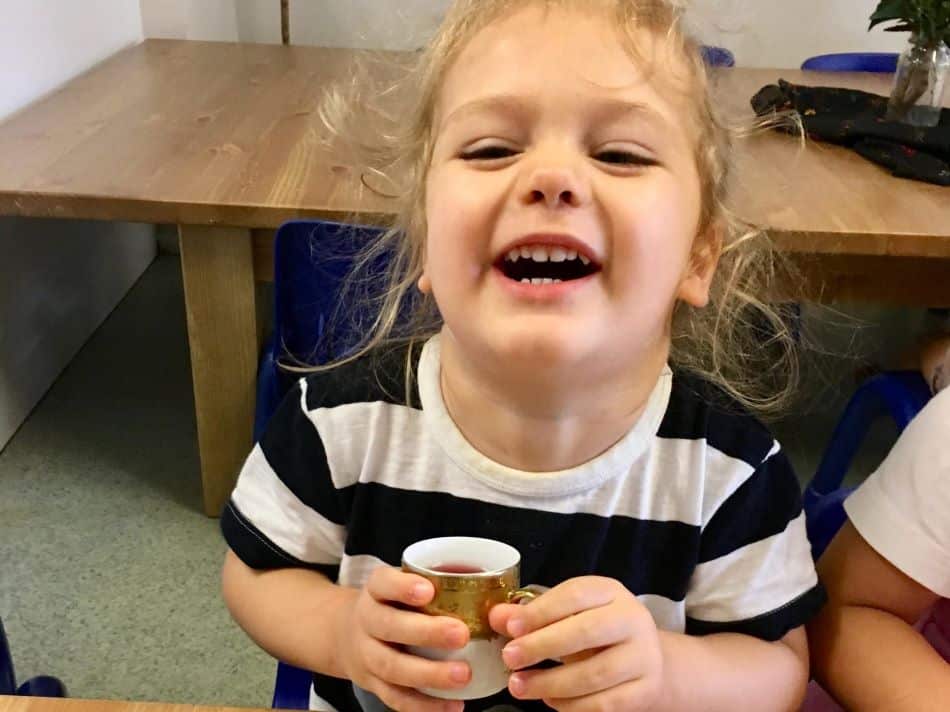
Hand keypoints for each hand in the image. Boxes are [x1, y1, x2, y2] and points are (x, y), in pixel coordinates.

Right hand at [335, 566, 471, 711]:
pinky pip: (397, 698)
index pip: (383, 583)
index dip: (403, 587)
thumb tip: (488, 586)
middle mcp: (366, 621)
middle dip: (426, 632)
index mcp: (375, 591)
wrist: (343, 634)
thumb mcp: (398, 584)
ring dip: (429, 673)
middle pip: (389, 626)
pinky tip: (453, 706)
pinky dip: (425, 706)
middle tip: (461, 634)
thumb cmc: (389, 605)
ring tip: (462, 675)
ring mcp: (367, 655)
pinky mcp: (373, 684)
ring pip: (392, 666)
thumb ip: (434, 583)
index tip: (429, 590)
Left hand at [489, 576, 663, 710]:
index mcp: (610, 592)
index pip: (576, 594)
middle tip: (509, 658)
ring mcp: (644, 657)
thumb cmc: (596, 632)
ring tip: (520, 686)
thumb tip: (496, 617)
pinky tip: (549, 701)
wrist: (644, 659)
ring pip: (595, 674)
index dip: (541, 611)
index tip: (510, 627)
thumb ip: (532, 615)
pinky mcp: (646, 691)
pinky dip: (572, 706)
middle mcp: (633, 620)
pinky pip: (606, 705)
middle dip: (543, 645)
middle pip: (588, 631)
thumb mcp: (567, 615)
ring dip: (551, 683)